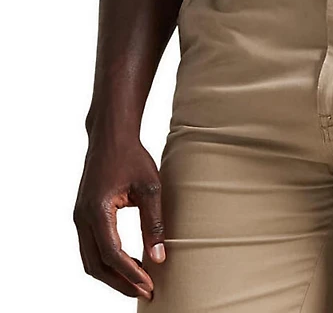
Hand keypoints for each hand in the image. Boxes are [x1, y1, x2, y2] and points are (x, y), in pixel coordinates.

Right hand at [73, 134, 165, 300]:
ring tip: (139, 281)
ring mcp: (79, 218)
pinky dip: (107, 261)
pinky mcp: (83, 215)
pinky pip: (90, 247)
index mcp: (96, 211)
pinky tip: (129, 262)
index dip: (130, 274)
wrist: (111, 136)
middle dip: (120, 282)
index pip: (112, 254)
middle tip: (145, 291)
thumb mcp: (150, 188)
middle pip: (96, 265)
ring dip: (113, 275)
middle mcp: (82, 218)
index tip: (149, 286)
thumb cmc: (132, 157)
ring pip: (90, 260)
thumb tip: (159, 257)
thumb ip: (153, 223)